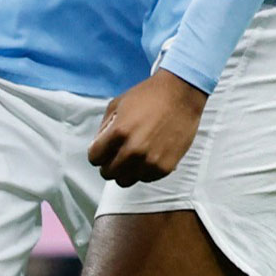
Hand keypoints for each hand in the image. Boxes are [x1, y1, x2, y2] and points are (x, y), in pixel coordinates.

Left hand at [88, 70, 208, 186]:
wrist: (180, 95)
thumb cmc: (148, 96)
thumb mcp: (117, 105)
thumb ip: (103, 128)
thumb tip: (97, 146)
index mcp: (118, 133)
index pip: (94, 158)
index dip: (96, 153)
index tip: (102, 150)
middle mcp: (133, 150)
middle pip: (108, 173)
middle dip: (108, 163)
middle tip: (116, 154)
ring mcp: (150, 161)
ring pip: (125, 180)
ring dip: (125, 170)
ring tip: (132, 157)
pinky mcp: (165, 167)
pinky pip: (145, 179)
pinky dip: (143, 171)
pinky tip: (147, 156)